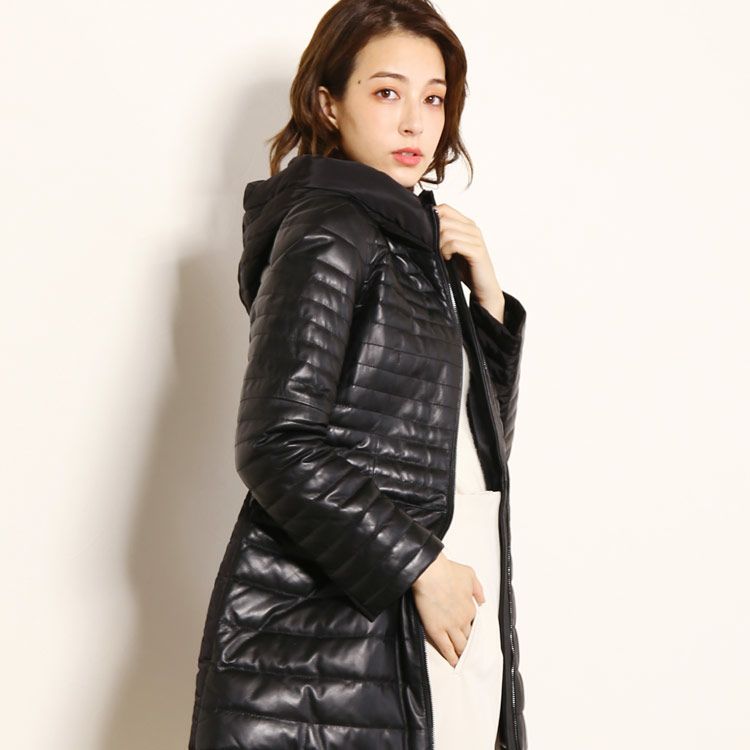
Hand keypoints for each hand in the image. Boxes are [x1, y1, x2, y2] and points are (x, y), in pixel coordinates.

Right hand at [411, 551, 485, 666]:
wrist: (430, 572)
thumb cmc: (447, 570)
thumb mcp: (469, 574)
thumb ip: (478, 589)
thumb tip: (482, 600)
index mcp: (471, 607)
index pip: (474, 624)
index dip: (472, 629)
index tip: (471, 634)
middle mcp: (463, 619)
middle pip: (469, 638)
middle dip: (470, 646)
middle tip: (469, 653)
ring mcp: (450, 626)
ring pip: (460, 646)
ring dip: (462, 654)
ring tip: (462, 661)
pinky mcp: (436, 630)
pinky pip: (446, 648)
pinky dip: (451, 657)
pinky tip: (453, 663)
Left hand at [433, 203, 505, 322]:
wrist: (484, 288)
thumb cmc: (467, 269)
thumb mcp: (452, 249)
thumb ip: (442, 237)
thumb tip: (421, 229)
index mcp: (467, 224)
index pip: (445, 208)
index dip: (431, 217)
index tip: (425, 233)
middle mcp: (473, 228)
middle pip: (443, 218)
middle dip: (433, 234)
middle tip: (434, 248)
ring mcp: (476, 239)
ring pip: (447, 231)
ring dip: (439, 245)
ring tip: (442, 255)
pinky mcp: (477, 251)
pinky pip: (454, 243)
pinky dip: (446, 251)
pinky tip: (447, 259)